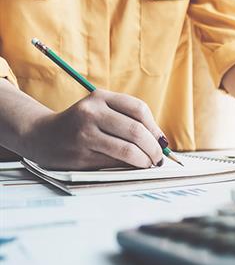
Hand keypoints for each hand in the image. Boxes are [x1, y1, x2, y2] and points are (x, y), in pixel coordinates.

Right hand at [24, 89, 167, 169]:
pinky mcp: (81, 155)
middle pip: (136, 131)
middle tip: (159, 157)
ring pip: (128, 150)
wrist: (42, 136)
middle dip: (154, 148)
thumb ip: (128, 119)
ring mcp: (85, 134)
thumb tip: (161, 141)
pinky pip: (114, 162)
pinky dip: (129, 166)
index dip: (155, 127)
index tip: (162, 141)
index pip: (138, 109)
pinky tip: (132, 167)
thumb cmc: (82, 124)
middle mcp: (91, 113)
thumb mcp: (101, 110)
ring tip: (149, 163)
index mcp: (100, 97)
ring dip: (145, 160)